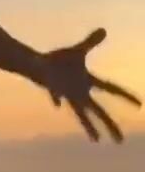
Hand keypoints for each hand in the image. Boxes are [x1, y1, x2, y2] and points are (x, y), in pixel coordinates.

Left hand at [38, 28, 140, 142]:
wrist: (37, 66)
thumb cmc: (58, 61)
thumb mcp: (77, 51)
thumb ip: (90, 42)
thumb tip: (104, 30)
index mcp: (87, 81)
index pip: (110, 88)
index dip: (125, 96)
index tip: (140, 105)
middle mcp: (78, 92)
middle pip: (97, 111)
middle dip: (109, 124)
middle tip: (120, 141)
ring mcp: (67, 95)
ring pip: (79, 112)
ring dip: (87, 124)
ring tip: (96, 140)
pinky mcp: (54, 90)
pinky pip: (56, 92)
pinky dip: (56, 95)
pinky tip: (57, 103)